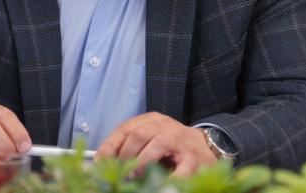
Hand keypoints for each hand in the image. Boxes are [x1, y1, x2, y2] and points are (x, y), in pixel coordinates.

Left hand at [96, 112, 215, 176]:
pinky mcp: (192, 158)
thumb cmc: (172, 145)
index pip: (126, 128)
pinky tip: (160, 185)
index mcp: (151, 121)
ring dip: (142, 163)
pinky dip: (168, 179)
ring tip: (136, 176)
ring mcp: (179, 140)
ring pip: (157, 144)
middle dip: (126, 154)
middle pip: (139, 133)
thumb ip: (130, 146)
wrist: (205, 147)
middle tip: (121, 171)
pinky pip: (179, 169)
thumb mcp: (149, 138)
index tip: (100, 160)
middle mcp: (164, 126)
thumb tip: (105, 160)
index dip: (111, 145)